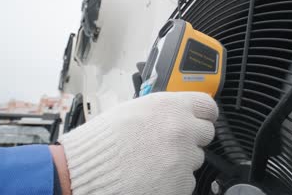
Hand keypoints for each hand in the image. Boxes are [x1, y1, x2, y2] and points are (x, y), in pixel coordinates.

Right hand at [58, 92, 217, 194]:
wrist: (83, 172)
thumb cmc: (102, 141)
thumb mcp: (134, 110)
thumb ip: (163, 110)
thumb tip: (178, 112)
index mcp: (170, 107)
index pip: (208, 106)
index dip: (203, 114)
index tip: (201, 119)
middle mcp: (181, 130)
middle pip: (206, 134)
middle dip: (191, 138)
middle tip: (170, 143)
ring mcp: (182, 159)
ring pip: (195, 159)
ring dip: (181, 160)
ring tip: (153, 161)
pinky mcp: (180, 184)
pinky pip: (186, 181)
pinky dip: (174, 180)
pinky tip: (152, 176)